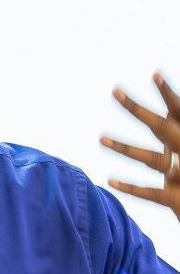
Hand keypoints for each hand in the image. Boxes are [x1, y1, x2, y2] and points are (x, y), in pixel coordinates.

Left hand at [100, 72, 179, 219]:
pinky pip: (151, 192)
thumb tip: (162, 118)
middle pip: (160, 126)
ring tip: (100, 139)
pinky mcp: (177, 200)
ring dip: (125, 148)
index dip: (169, 93)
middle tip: (115, 91)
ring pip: (151, 158)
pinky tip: (110, 181)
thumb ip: (173, 133)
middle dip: (137, 109)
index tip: (154, 74)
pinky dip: (130, 187)